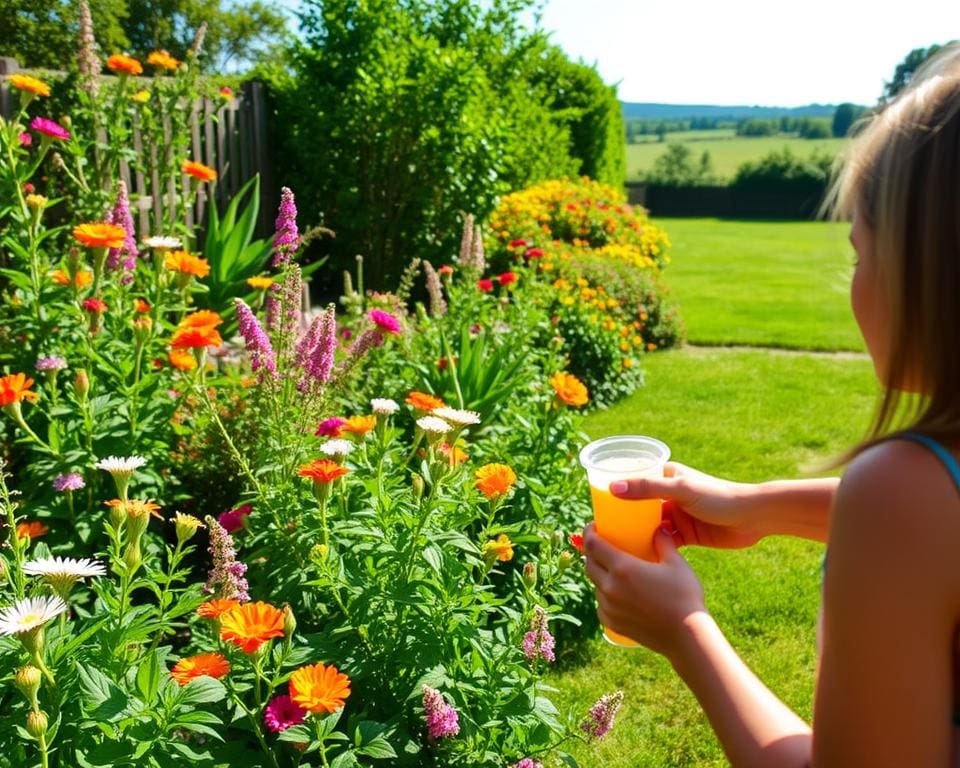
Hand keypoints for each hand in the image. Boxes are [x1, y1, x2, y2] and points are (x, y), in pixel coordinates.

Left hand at [583, 522, 705, 657]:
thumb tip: (660, 526)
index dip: (589, 532)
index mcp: (622, 568)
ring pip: (595, 584)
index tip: (594, 527)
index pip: (592, 545)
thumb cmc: (684, 596)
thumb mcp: (676, 563)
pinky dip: (605, 595)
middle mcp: (610, 587)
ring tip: (613, 570)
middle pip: (589, 564)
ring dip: (599, 574)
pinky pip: (600, 604)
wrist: (687, 636)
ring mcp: (609, 607)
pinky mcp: (612, 623)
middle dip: (592, 552)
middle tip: (603, 546)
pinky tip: (618, 593)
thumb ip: (664, 542)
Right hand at [612, 462, 762, 549]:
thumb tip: (612, 488)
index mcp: (665, 476)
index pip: (633, 481)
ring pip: (648, 527)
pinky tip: (637, 561)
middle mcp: (668, 495)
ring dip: (635, 536)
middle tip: (601, 534)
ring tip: (614, 550)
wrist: (754, 518)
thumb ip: (647, 488)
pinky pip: (662, 542)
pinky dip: (651, 550)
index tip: (595, 507)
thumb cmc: (718, 497)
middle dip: (621, 519)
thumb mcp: (680, 490)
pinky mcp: (686, 535)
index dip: (614, 492)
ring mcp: (677, 516)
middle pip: (637, 507)